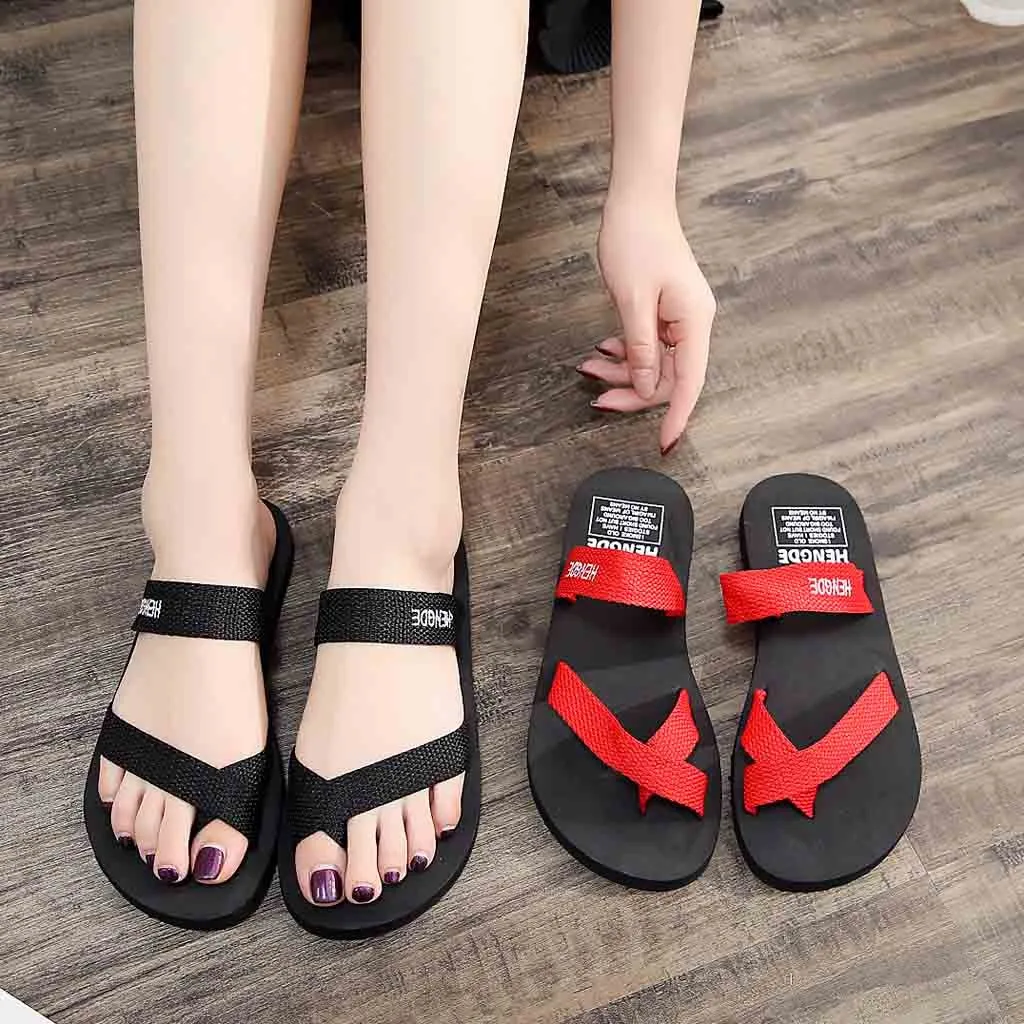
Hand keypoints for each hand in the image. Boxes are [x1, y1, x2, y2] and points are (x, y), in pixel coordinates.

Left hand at [580, 192, 715, 453]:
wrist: (636, 200)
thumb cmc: (636, 240)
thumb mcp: (632, 300)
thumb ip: (640, 348)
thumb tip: (645, 386)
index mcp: (694, 321)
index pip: (689, 383)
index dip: (676, 415)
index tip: (665, 443)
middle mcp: (693, 323)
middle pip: (669, 377)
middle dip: (632, 390)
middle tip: (597, 398)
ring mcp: (680, 318)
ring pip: (654, 363)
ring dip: (622, 371)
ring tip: (588, 367)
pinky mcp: (665, 311)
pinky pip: (648, 346)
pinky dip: (625, 353)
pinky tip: (603, 351)